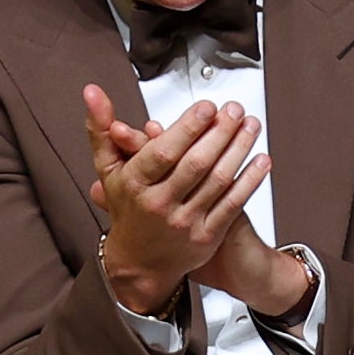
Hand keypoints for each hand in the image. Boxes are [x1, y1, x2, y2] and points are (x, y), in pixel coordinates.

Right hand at [85, 86, 270, 314]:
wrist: (140, 262)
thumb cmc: (127, 209)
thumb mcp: (109, 169)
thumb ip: (103, 129)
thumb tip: (92, 92)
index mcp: (135, 185)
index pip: (164, 152)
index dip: (188, 128)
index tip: (207, 108)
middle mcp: (160, 205)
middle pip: (196, 164)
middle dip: (220, 132)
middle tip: (234, 110)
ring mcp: (186, 222)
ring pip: (218, 180)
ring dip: (239, 149)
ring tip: (250, 125)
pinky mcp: (207, 236)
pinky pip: (233, 204)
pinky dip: (250, 180)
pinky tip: (261, 160)